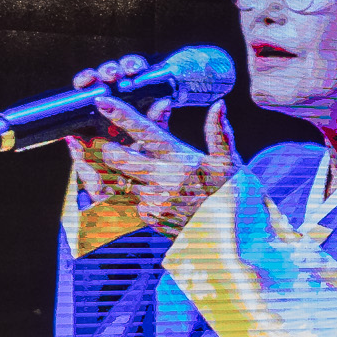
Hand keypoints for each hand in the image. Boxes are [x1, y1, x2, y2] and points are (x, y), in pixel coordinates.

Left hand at [66, 69, 238, 236]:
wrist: (233, 235)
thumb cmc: (232, 194)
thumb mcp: (229, 162)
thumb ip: (219, 133)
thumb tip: (218, 105)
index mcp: (181, 160)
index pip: (146, 132)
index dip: (122, 115)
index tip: (102, 101)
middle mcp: (163, 180)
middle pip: (118, 158)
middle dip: (109, 148)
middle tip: (109, 143)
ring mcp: (154, 201)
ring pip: (119, 180)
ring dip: (117, 173)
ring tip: (130, 171)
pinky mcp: (149, 218)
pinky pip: (129, 200)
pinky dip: (132, 193)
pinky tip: (150, 191)